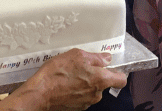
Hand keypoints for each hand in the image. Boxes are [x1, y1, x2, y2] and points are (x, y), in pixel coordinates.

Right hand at [0, 48, 126, 110]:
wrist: (41, 93)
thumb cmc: (57, 73)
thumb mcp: (77, 55)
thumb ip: (96, 57)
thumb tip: (106, 59)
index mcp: (100, 79)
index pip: (121, 80)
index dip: (117, 72)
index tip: (110, 67)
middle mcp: (97, 93)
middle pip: (103, 83)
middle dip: (94, 75)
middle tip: (80, 66)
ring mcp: (87, 102)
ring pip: (91, 89)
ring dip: (84, 82)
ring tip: (69, 74)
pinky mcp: (77, 107)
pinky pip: (81, 96)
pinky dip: (76, 89)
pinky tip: (65, 83)